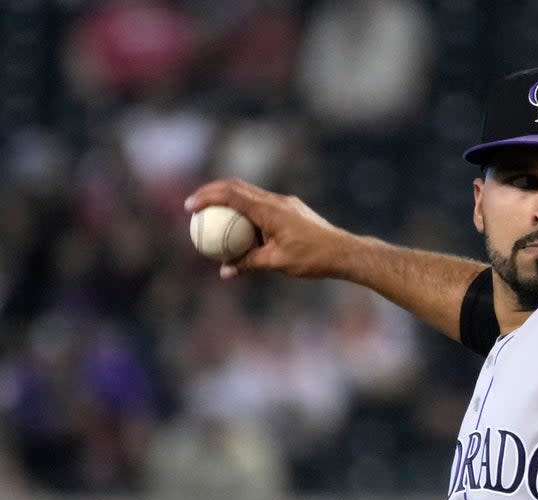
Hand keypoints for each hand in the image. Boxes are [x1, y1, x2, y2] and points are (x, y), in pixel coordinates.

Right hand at [185, 179, 351, 280]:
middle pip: (237, 187)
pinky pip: (262, 205)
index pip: (232, 195)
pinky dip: (246, 211)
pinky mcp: (291, 209)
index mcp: (270, 210)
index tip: (190, 206)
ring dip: (229, 200)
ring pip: (250, 194)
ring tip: (212, 215)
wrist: (344, 251)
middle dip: (212, 192)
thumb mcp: (277, 263)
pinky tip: (240, 228)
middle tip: (194, 205)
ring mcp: (285, 203)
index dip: (207, 197)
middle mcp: (276, 201)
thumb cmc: (313, 258)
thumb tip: (225, 271)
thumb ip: (249, 264)